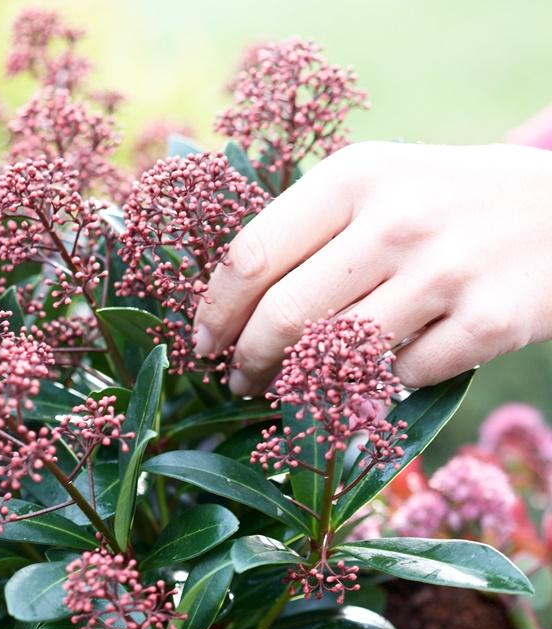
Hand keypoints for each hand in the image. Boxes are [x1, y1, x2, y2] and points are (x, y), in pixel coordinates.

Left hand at [194, 141, 551, 394]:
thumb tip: (229, 303)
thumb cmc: (446, 203)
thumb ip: (310, 229)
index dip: (215, 311)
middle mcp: (397, 220)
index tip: (202, 344)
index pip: (252, 255)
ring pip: (339, 355)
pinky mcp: (488, 323)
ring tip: (293, 388)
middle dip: (247, 360)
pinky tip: (385, 371)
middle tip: (239, 380)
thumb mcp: (379, 183)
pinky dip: (384, 384)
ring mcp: (446, 272)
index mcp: (355, 177)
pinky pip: (404, 378)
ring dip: (303, 384)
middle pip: (285, 315)